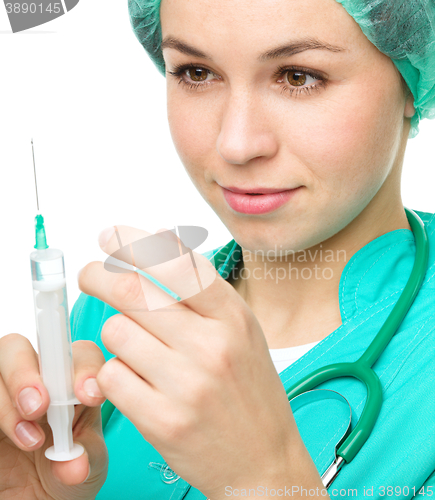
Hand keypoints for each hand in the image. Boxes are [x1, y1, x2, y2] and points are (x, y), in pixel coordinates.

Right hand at [0, 334, 107, 499]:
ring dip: (10, 398)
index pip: (78, 354)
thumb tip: (74, 464)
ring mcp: (4, 392)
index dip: (83, 368)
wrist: (35, 495)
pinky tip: (10, 438)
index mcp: (72, 380)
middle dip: (26, 373)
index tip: (89, 395)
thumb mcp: (87, 463)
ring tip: (31, 439)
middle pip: (19, 347)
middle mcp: (36, 377)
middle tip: (39, 406)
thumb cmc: (67, 471)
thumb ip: (85, 457)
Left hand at [78, 226, 311, 498]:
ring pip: (116, 332)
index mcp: (233, 316)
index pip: (176, 262)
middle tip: (89, 276)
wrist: (264, 460)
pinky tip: (136, 380)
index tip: (109, 235)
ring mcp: (187, 384)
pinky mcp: (163, 421)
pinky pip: (111, 376)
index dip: (134, 242)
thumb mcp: (241, 330)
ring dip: (116, 335)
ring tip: (137, 348)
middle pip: (132, 291)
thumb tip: (159, 240)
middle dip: (98, 276)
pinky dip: (114, 373)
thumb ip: (203, 289)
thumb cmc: (250, 390)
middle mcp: (212, 345)